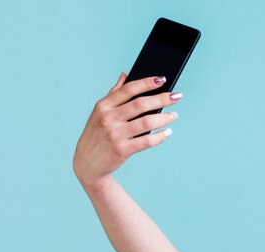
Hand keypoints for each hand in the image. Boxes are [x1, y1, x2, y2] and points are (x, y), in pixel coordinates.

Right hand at [73, 72, 180, 186]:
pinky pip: (147, 141)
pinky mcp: (122, 150)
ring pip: (146, 122)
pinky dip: (160, 136)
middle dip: (161, 98)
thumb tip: (125, 74)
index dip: (146, 83)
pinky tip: (168, 132)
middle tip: (177, 96)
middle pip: (140, 104)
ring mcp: (115, 134)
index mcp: (103, 105)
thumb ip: (113, 94)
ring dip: (164, 118)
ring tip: (174, 115)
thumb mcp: (100, 113)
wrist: (88, 163)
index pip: (129, 89)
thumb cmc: (97, 135)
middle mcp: (109, 118)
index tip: (162, 79)